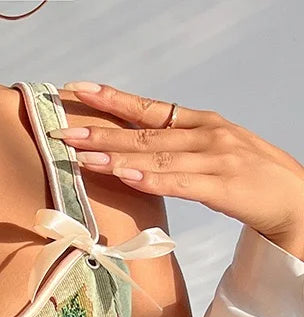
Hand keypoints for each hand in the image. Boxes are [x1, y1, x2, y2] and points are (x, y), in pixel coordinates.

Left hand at [50, 82, 303, 255]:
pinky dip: (152, 179)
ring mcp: (215, 159)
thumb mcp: (210, 151)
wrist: (294, 200)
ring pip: (156, 157)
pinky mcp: (222, 186)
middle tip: (64, 133)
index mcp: (200, 123)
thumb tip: (130, 151)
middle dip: (100, 133)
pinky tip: (127, 176)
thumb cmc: (246, 177)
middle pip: (143, 133)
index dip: (112, 99)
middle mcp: (205, 135)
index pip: (148, 108)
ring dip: (117, 158)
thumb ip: (173, 148)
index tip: (78, 90)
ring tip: (83, 158)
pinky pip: (180, 183)